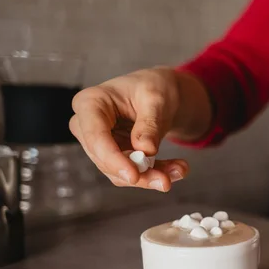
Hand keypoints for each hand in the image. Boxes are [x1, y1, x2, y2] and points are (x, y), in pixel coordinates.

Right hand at [70, 67, 210, 190]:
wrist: (159, 93)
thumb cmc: (153, 87)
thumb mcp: (156, 99)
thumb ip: (150, 124)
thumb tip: (145, 150)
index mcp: (90, 103)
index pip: (96, 137)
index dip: (113, 159)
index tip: (134, 175)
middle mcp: (87, 126)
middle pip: (106, 160)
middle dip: (138, 174)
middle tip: (167, 180)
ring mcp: (99, 144)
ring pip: (119, 172)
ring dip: (150, 177)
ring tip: (180, 170)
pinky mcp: (114, 157)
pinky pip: (132, 173)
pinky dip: (154, 174)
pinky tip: (177, 169)